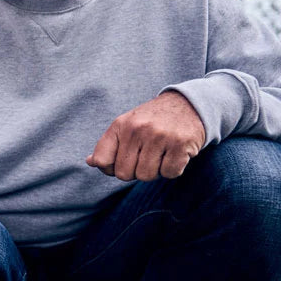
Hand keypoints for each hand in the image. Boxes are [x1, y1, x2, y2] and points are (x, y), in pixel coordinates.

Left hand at [87, 90, 205, 181]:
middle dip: (135, 171)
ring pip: (146, 176)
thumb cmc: (153, 120)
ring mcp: (160, 136)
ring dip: (155, 171)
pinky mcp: (181, 144)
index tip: (122, 161)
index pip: (102, 160)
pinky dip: (172, 169)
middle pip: (124, 174)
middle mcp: (138, 129)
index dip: (111, 168)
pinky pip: (169, 173)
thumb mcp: (127, 126)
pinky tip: (174, 154)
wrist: (189, 104)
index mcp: (121, 125)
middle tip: (146, 156)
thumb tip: (90, 162)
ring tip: (161, 153)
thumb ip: (108, 145)